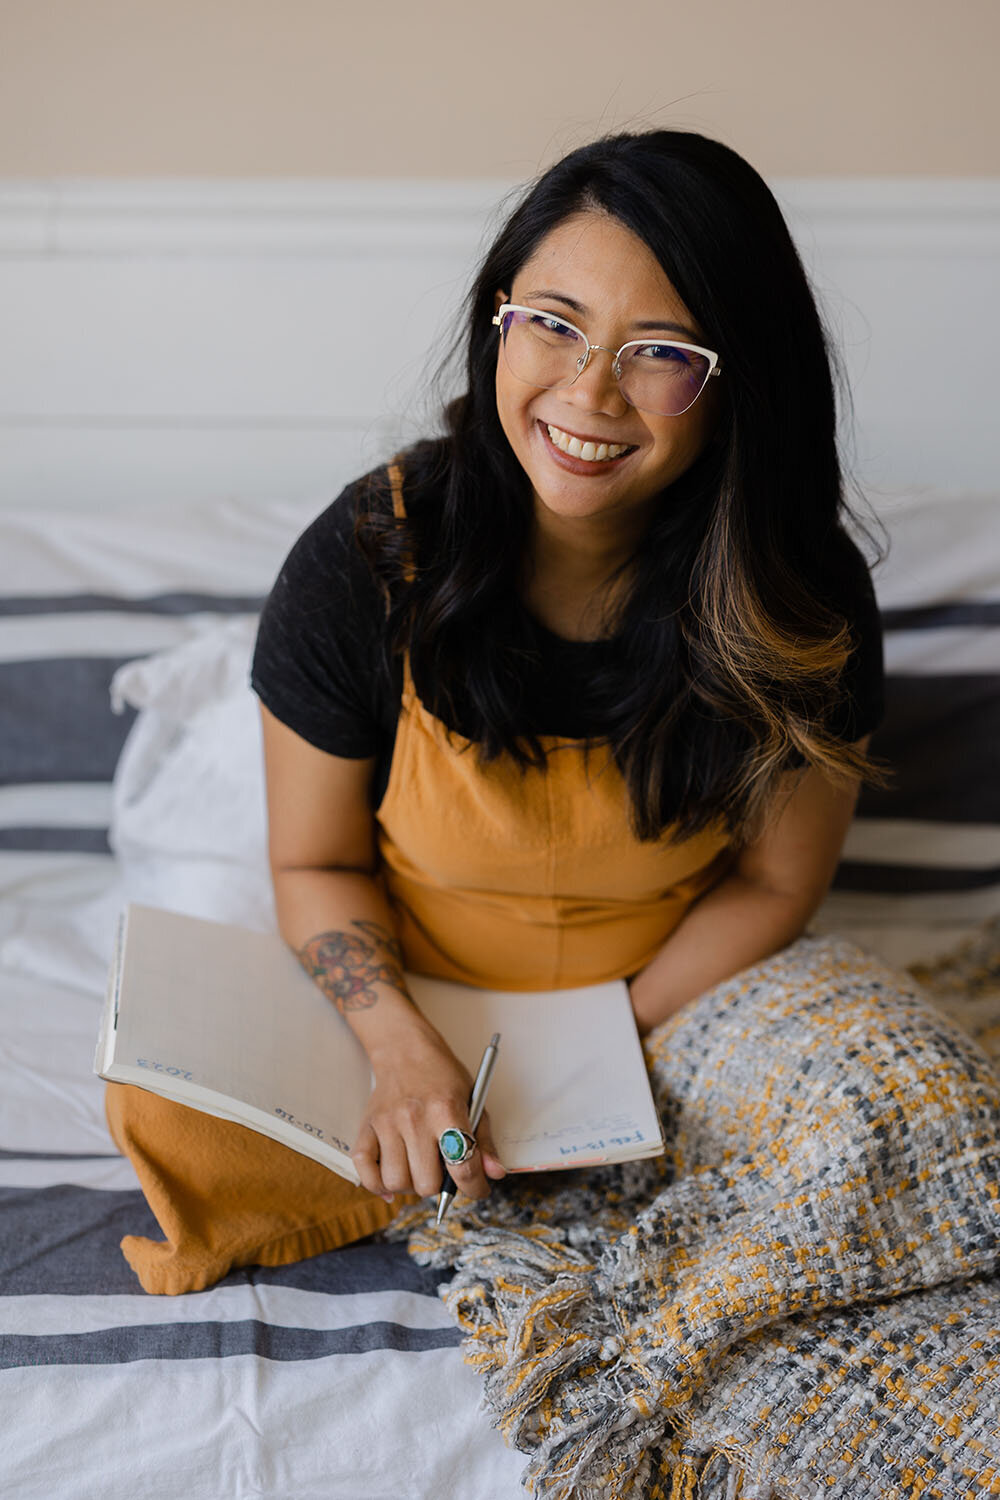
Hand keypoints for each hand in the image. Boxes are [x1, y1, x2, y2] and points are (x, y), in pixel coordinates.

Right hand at [351, 1030, 505, 1202]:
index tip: (478, 1190)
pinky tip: (391, 1181)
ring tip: (419, 1169)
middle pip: (427, 1183)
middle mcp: (414, 1119)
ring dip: (412, 1185)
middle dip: (441, 1186)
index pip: (463, 1167)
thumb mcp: (472, 1100)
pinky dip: (378, 1185)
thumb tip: (495, 1174)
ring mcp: (387, 1124)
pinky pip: (366, 1173)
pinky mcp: (366, 1128)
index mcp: (445, 1110)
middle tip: (444, 1170)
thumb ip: (483, 1140)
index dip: (475, 1188)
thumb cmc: (442, 1075)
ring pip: (398, 1182)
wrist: (404, 1049)